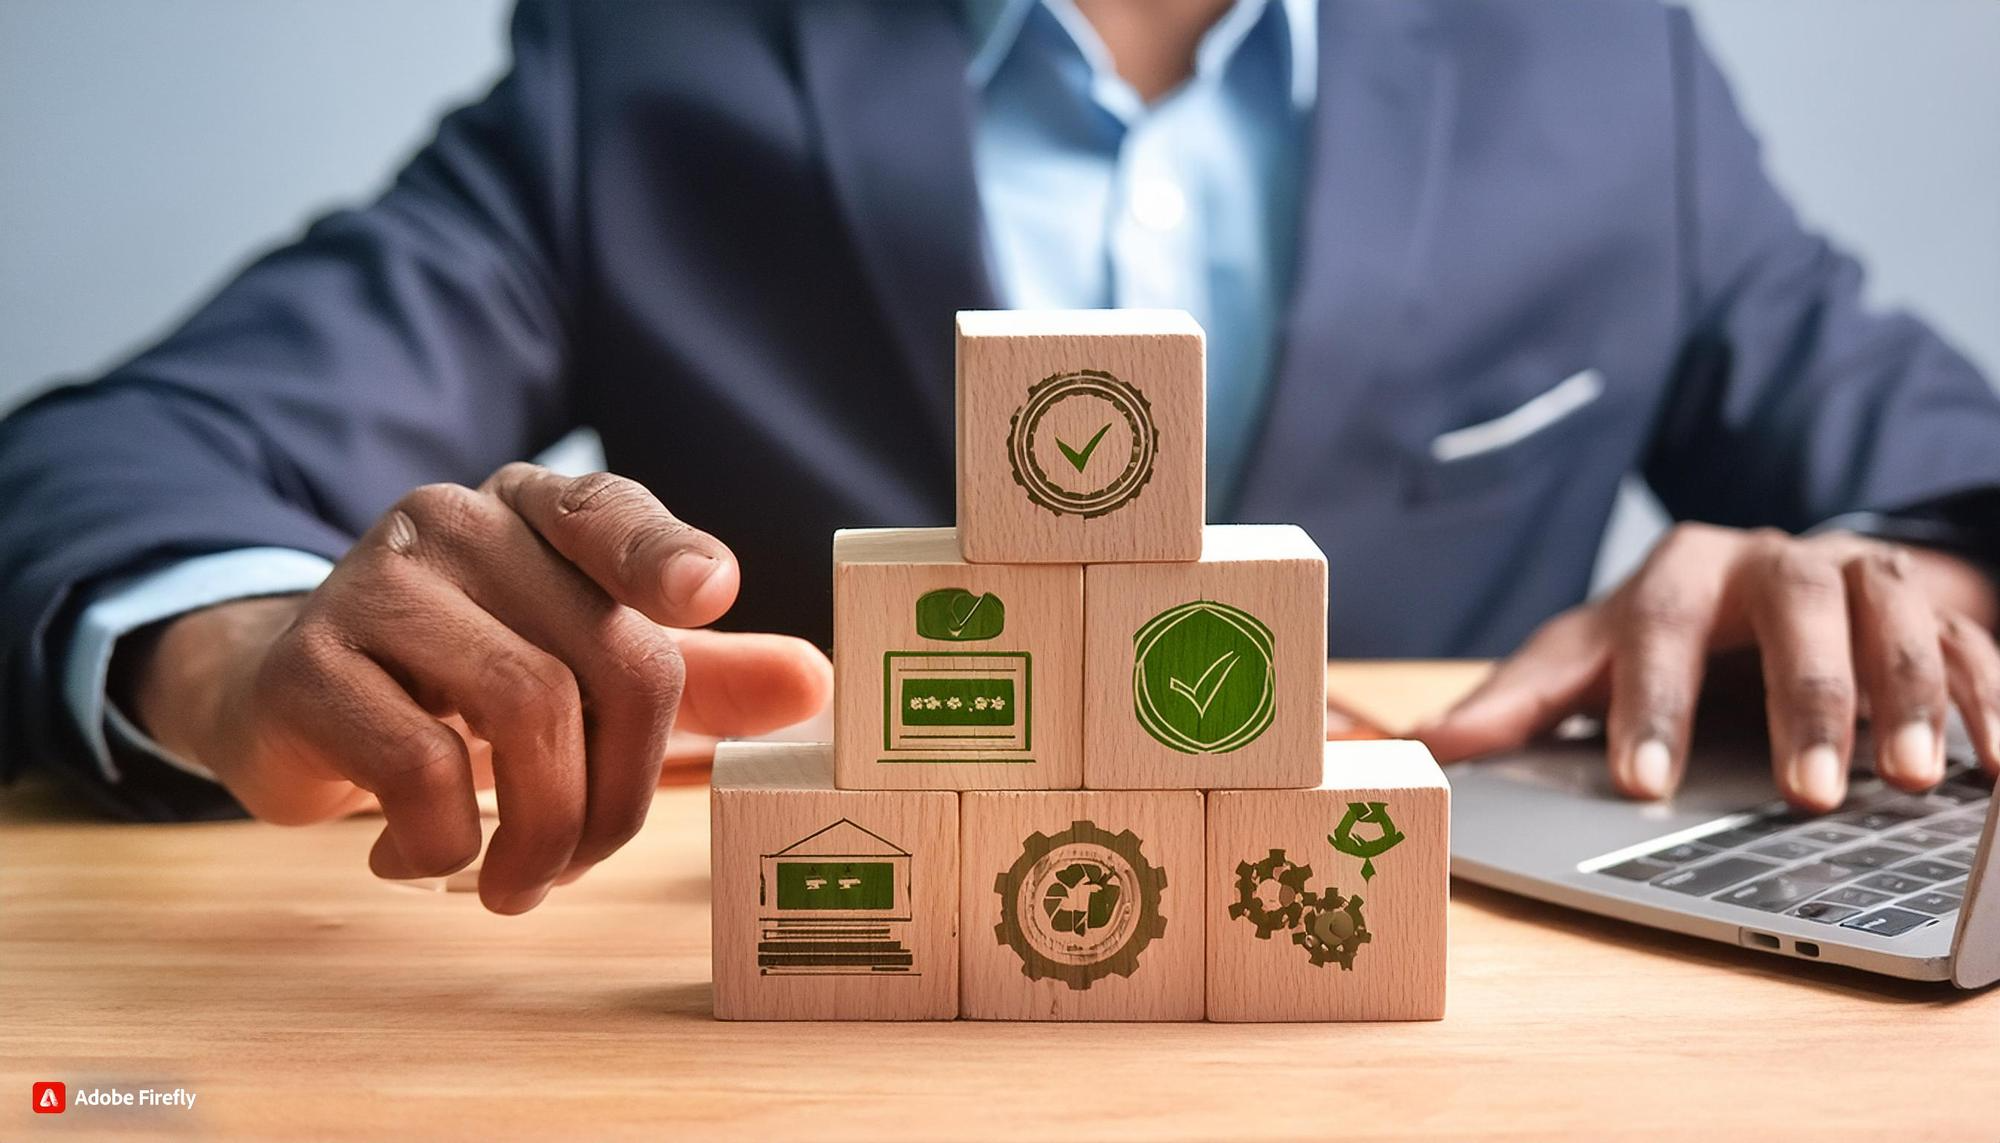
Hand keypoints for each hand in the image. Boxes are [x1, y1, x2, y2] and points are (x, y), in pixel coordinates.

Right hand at [115, 464, 831, 912]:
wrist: (282, 701)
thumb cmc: (460, 684)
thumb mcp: (582, 671)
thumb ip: (699, 677)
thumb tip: (815, 681)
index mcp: (536, 512)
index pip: (610, 511)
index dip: (664, 555)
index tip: (711, 594)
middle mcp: (457, 523)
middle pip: (605, 658)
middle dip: (618, 794)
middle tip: (581, 862)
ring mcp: (374, 582)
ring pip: (525, 710)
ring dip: (543, 833)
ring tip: (515, 880)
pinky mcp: (306, 665)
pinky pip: (421, 769)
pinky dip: (444, 845)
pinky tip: (421, 857)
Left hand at [1417, 524, 1999, 812]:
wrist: (1771, 575)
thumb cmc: (1668, 632)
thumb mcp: (1589, 655)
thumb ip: (1519, 700)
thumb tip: (1424, 746)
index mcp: (1676, 572)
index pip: (1655, 628)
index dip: (1649, 705)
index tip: (1642, 784)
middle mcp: (1770, 560)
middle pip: (1790, 606)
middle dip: (1802, 699)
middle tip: (1806, 795)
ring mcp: (1855, 576)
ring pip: (1889, 613)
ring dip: (1904, 694)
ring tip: (1910, 782)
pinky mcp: (1930, 605)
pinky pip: (1969, 642)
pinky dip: (1986, 697)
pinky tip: (1993, 764)